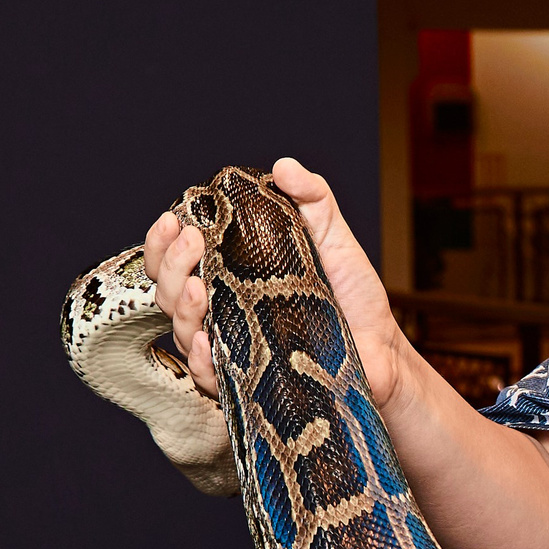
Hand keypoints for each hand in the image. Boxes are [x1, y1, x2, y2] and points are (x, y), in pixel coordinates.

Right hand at [143, 158, 413, 410]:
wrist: (384, 349)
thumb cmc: (354, 297)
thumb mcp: (335, 240)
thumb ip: (313, 200)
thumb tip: (284, 167)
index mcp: (231, 275)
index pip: (177, 258)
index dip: (163, 241)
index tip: (173, 219)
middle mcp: (222, 311)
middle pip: (169, 291)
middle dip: (171, 265)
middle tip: (192, 242)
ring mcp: (233, 347)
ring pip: (182, 332)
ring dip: (182, 307)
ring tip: (200, 286)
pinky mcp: (249, 381)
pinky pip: (210, 376)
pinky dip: (202, 359)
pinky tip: (208, 341)